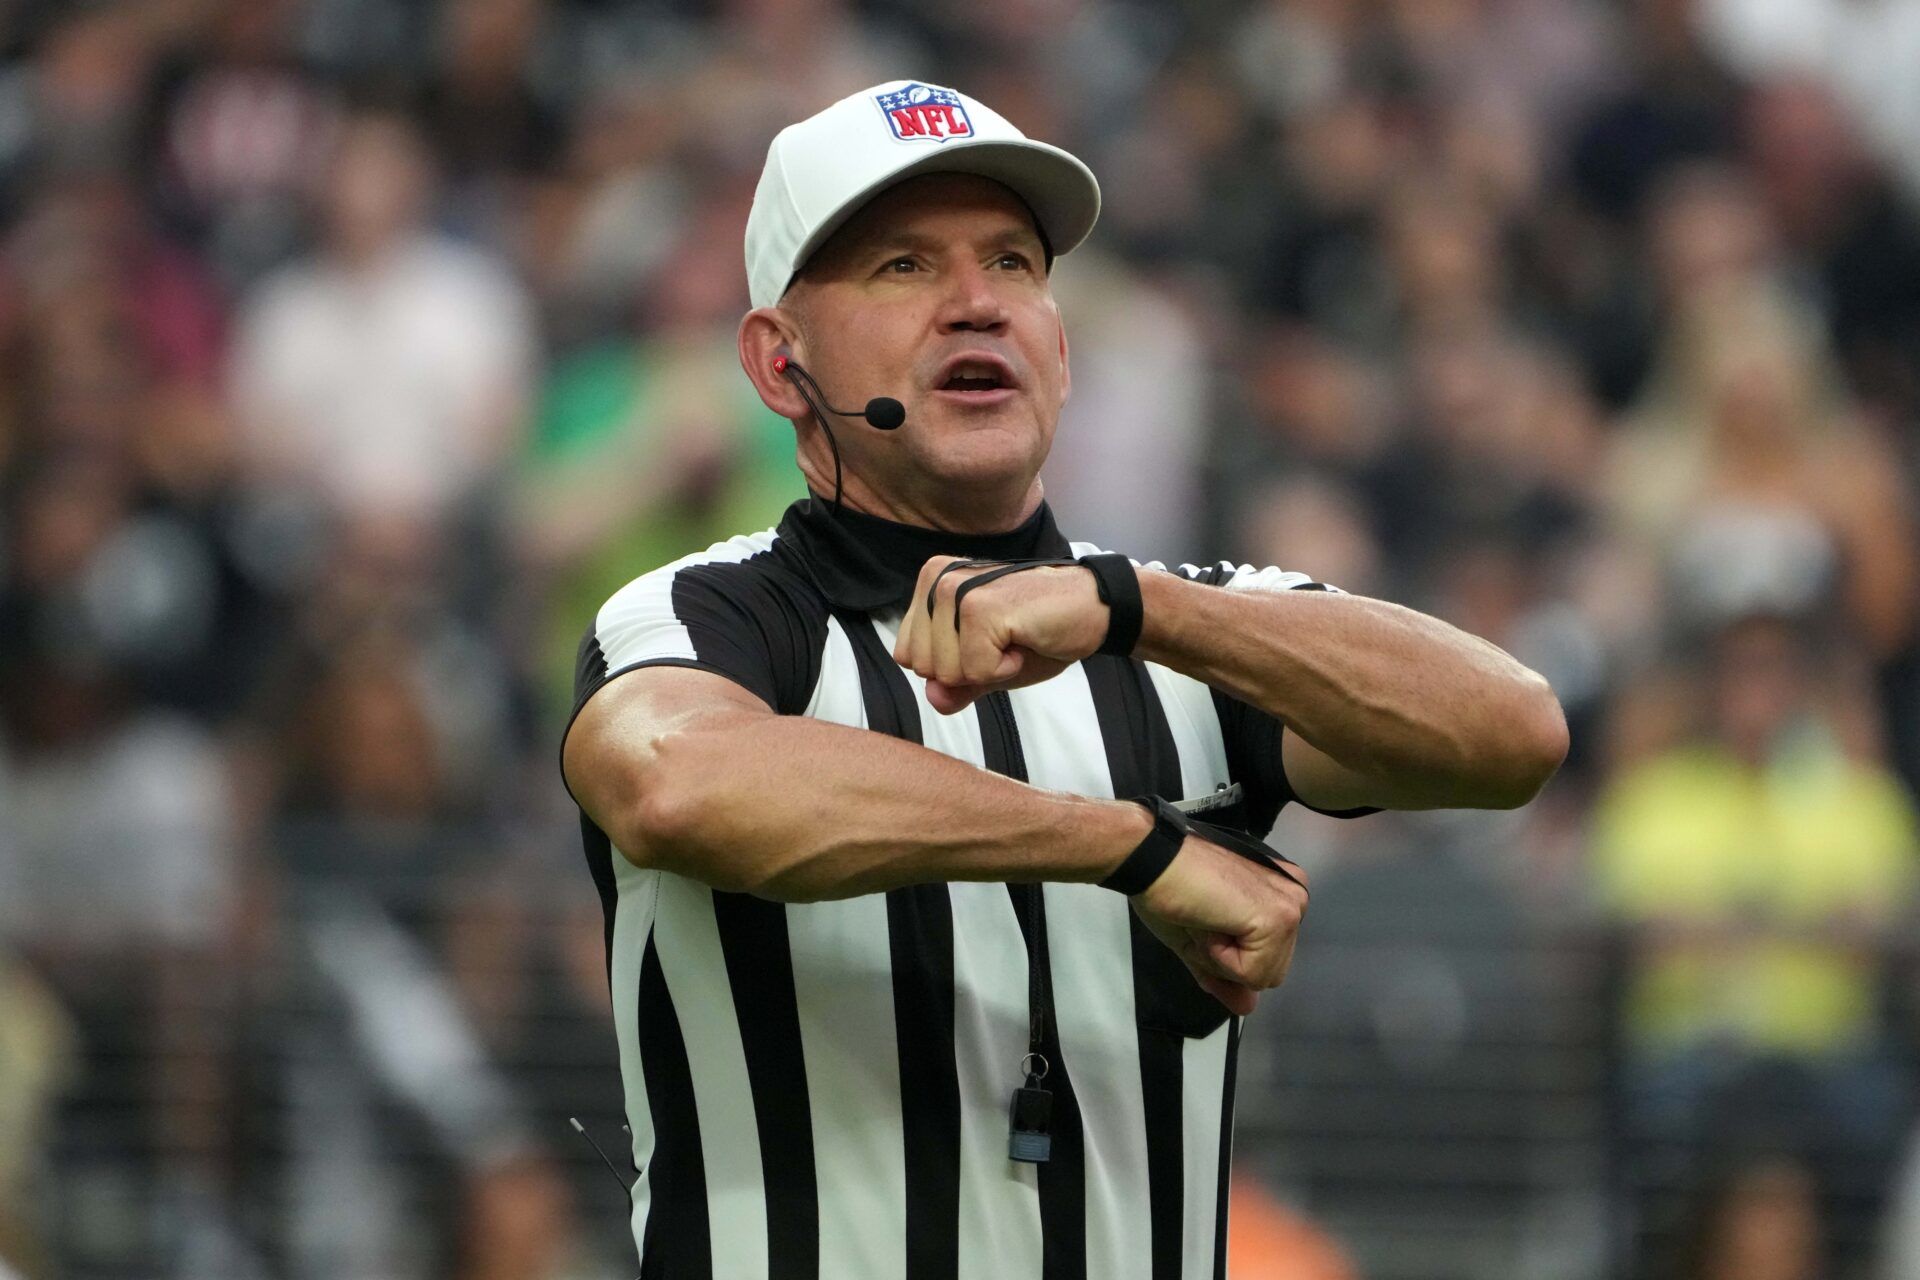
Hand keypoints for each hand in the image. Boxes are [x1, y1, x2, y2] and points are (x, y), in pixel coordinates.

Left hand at [894, 555, 1110, 713]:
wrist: (1093, 610)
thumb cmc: (1040, 633)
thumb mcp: (987, 667)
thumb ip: (954, 685)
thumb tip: (933, 697)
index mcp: (930, 586)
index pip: (908, 656)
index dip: (952, 667)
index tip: (987, 644)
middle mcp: (936, 580)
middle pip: (923, 667)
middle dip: (967, 670)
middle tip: (1004, 642)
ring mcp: (956, 590)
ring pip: (945, 672)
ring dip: (987, 669)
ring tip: (1014, 639)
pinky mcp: (980, 607)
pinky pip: (974, 672)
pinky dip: (1005, 670)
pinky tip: (1024, 641)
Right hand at [1130, 833, 1308, 1015]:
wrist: (1151, 861)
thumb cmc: (1169, 889)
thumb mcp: (1200, 944)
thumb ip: (1227, 976)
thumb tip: (1248, 1009)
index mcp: (1281, 896)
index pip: (1266, 960)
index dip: (1227, 956)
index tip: (1205, 919)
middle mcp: (1295, 897)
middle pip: (1270, 971)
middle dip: (1230, 960)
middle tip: (1204, 920)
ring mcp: (1291, 907)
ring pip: (1263, 975)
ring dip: (1224, 958)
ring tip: (1205, 918)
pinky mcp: (1278, 918)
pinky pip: (1253, 973)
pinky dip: (1222, 958)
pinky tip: (1208, 921)